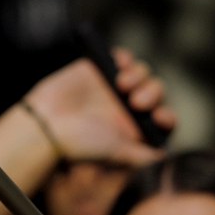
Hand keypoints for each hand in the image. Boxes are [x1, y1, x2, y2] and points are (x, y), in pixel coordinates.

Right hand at [22, 48, 172, 168]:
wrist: (47, 126)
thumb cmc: (81, 145)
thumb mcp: (120, 154)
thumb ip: (144, 156)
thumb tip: (166, 155)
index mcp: (135, 129)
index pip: (163, 119)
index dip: (166, 116)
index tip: (158, 118)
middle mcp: (127, 109)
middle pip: (156, 92)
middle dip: (152, 94)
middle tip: (135, 102)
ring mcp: (114, 88)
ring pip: (143, 74)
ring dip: (139, 76)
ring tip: (121, 84)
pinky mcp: (100, 70)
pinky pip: (123, 58)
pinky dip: (126, 59)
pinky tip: (121, 65)